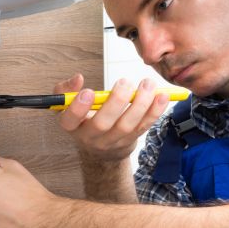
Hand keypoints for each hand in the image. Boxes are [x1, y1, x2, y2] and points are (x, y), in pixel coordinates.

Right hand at [55, 75, 169, 161]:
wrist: (100, 148)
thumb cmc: (84, 119)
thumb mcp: (67, 106)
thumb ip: (66, 90)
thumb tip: (78, 78)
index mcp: (72, 126)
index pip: (70, 120)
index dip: (78, 108)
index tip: (88, 92)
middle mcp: (90, 137)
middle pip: (102, 124)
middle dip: (115, 102)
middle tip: (125, 82)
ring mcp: (112, 141)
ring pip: (127, 126)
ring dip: (140, 104)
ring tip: (148, 84)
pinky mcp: (131, 140)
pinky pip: (144, 126)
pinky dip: (154, 111)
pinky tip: (162, 97)